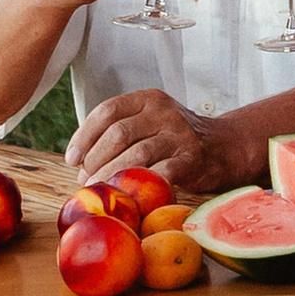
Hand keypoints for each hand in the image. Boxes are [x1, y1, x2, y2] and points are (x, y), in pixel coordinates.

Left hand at [66, 88, 246, 193]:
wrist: (223, 147)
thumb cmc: (173, 139)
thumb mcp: (149, 122)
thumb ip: (119, 131)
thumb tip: (79, 160)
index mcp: (148, 98)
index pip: (107, 110)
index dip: (84, 135)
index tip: (71, 159)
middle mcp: (163, 112)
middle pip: (118, 133)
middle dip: (95, 159)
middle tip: (84, 179)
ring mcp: (179, 135)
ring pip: (136, 155)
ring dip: (112, 175)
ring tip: (100, 189)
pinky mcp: (191, 160)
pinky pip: (160, 175)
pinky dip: (140, 187)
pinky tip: (128, 196)